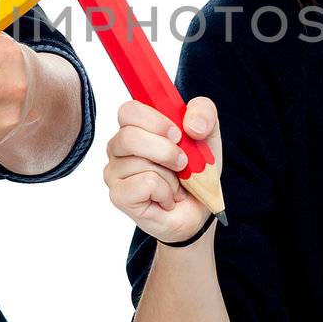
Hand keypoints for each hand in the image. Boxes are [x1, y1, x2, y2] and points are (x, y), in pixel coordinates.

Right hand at [104, 97, 220, 243]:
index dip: (155, 121)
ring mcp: (114, 172)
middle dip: (165, 151)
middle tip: (182, 162)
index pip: (128, 111)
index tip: (177, 134)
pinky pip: (145, 184)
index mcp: (135, 127)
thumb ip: (204, 113)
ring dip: (170, 176)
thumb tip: (192, 125)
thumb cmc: (195, 172)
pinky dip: (165, 192)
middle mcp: (118, 147)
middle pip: (129, 136)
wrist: (199, 210)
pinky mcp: (119, 195)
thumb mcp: (208, 136)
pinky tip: (166, 198)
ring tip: (174, 184)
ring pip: (140, 162)